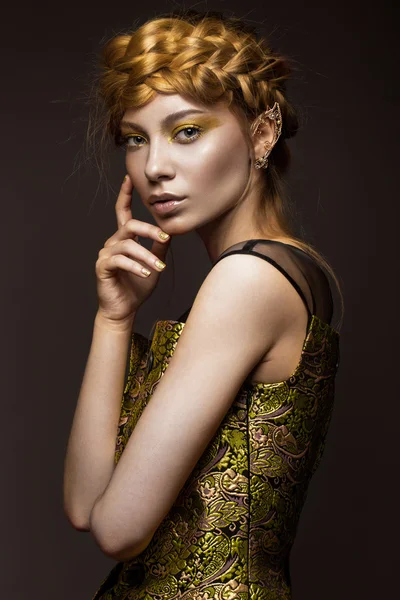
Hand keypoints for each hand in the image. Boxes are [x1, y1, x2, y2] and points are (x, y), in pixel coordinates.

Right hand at [95, 175, 170, 324]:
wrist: (123, 309)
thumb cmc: (137, 287)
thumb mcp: (154, 264)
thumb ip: (159, 247)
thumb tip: (172, 232)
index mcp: (124, 239)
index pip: (123, 212)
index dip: (125, 195)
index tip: (129, 178)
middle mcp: (113, 242)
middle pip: (130, 225)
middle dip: (149, 230)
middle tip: (165, 239)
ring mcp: (106, 254)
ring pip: (128, 245)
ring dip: (147, 256)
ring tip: (159, 268)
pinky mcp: (103, 267)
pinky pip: (120, 261)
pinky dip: (135, 267)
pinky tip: (146, 274)